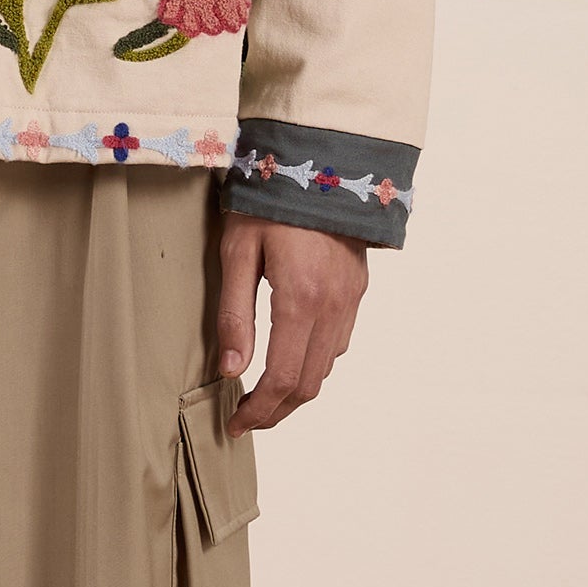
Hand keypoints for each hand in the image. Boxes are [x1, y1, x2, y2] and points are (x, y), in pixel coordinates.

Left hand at [215, 214, 367, 434]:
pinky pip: (339, 342)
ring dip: (295, 389)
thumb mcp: (237, 252)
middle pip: (308, 384)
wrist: (322, 162)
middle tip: (245, 418)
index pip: (281, 378)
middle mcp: (332, 307)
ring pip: (326, 367)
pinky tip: (290, 357)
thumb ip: (234, 314)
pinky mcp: (356, 290)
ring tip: (263, 394)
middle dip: (276, 411)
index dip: (257, 410)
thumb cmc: (270, 201)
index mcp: (299, 300)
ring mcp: (350, 300)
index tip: (234, 423)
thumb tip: (231, 369)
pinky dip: (313, 362)